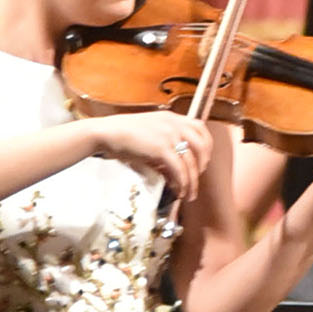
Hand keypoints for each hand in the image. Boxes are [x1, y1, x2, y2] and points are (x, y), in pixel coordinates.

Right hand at [88, 109, 214, 201]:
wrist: (106, 132)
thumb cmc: (122, 135)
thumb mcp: (149, 133)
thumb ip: (165, 144)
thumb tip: (174, 168)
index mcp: (172, 118)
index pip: (201, 128)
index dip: (207, 146)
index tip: (203, 161)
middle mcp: (174, 124)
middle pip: (202, 146)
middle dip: (202, 166)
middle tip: (195, 178)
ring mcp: (169, 135)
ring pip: (191, 162)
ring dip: (192, 182)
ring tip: (188, 193)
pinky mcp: (161, 149)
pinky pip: (180, 170)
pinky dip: (182, 183)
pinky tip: (178, 191)